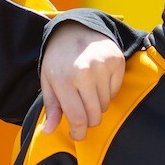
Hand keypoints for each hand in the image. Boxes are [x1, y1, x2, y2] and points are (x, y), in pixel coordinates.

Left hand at [40, 22, 124, 139]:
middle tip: (82, 114)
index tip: (77, 134)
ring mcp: (103, 66)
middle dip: (88, 121)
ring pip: (105, 105)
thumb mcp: (48, 81)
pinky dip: (107, 92)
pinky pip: (115, 91)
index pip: (77, 118)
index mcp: (63, 79)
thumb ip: (51, 107)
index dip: (78, 132)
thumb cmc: (58, 59)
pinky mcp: (117, 61)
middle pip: (94, 115)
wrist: (75, 29)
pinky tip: (97, 80)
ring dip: (97, 104)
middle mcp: (85, 73)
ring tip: (87, 91)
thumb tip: (48, 131)